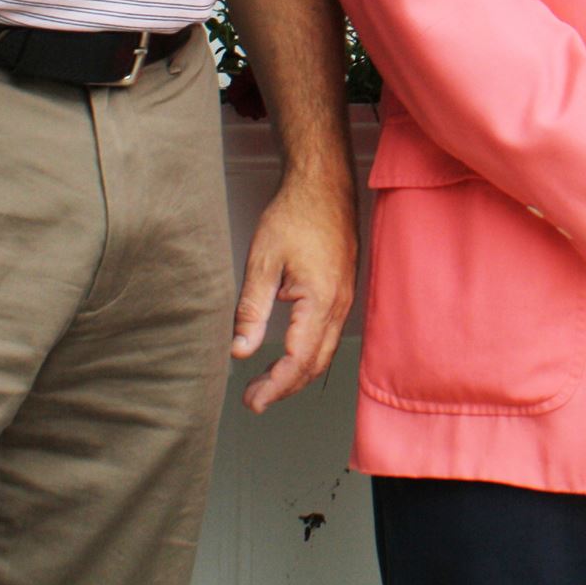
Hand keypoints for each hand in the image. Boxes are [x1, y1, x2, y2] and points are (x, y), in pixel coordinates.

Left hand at [231, 166, 357, 413]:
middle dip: (285, 387)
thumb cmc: (294, 214)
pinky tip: (288, 352)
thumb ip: (251, 311)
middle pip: (316, 364)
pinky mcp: (343, 289)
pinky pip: (330, 333)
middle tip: (254, 399)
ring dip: (297, 372)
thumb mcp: (262, 263)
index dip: (275, 387)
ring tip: (266, 382)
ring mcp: (345, 297)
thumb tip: (239, 352)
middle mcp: (339, 304)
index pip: (298, 361)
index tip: (252, 401)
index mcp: (320, 301)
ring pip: (325, 351)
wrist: (323, 183)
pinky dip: (309, 353)